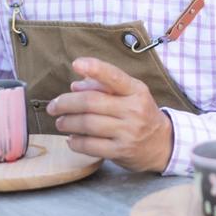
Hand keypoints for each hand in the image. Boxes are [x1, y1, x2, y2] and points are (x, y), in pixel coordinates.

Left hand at [46, 57, 173, 171]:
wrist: (162, 144)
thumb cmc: (141, 114)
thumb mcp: (130, 94)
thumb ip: (103, 87)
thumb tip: (75, 86)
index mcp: (136, 90)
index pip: (114, 77)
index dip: (95, 68)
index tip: (76, 64)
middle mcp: (134, 110)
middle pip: (91, 102)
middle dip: (65, 103)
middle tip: (53, 106)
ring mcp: (128, 132)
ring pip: (87, 124)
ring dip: (67, 122)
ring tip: (60, 122)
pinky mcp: (121, 151)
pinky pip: (90, 145)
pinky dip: (75, 141)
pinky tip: (71, 138)